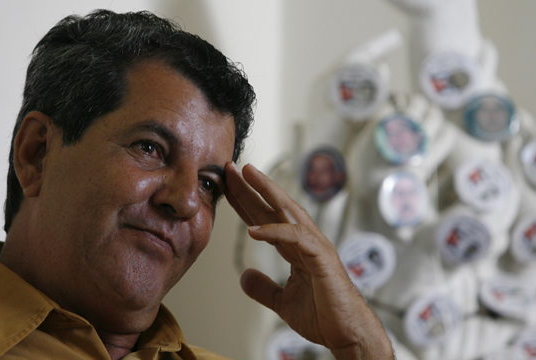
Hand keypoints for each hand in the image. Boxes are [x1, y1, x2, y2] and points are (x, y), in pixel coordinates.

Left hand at [225, 162, 393, 359]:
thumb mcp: (283, 302)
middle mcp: (306, 241)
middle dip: (252, 187)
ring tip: (247, 174)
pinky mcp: (322, 257)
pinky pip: (296, 238)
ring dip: (266, 191)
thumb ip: (263, 289)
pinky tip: (254, 229)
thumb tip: (244, 276)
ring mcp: (316, 246)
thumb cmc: (324, 316)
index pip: (267, 219)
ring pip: (288, 211)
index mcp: (297, 249)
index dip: (246, 203)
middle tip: (231, 168)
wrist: (347, 334)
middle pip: (274, 207)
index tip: (228, 188)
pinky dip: (275, 231)